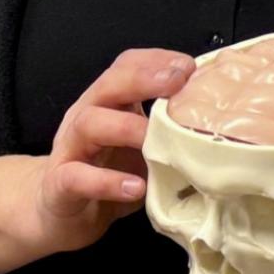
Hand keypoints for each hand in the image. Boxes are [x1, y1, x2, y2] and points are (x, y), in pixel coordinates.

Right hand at [17, 49, 193, 256]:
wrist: (57, 213)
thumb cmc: (104, 174)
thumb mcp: (139, 148)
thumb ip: (166, 132)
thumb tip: (216, 126)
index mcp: (107, 104)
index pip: (126, 67)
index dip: (157, 61)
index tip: (190, 67)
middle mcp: (86, 118)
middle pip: (108, 86)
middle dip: (142, 79)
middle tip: (176, 83)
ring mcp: (70, 149)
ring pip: (90, 124)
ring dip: (126, 128)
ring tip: (154, 140)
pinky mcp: (60, 185)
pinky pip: (78, 177)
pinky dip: (106, 181)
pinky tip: (134, 187)